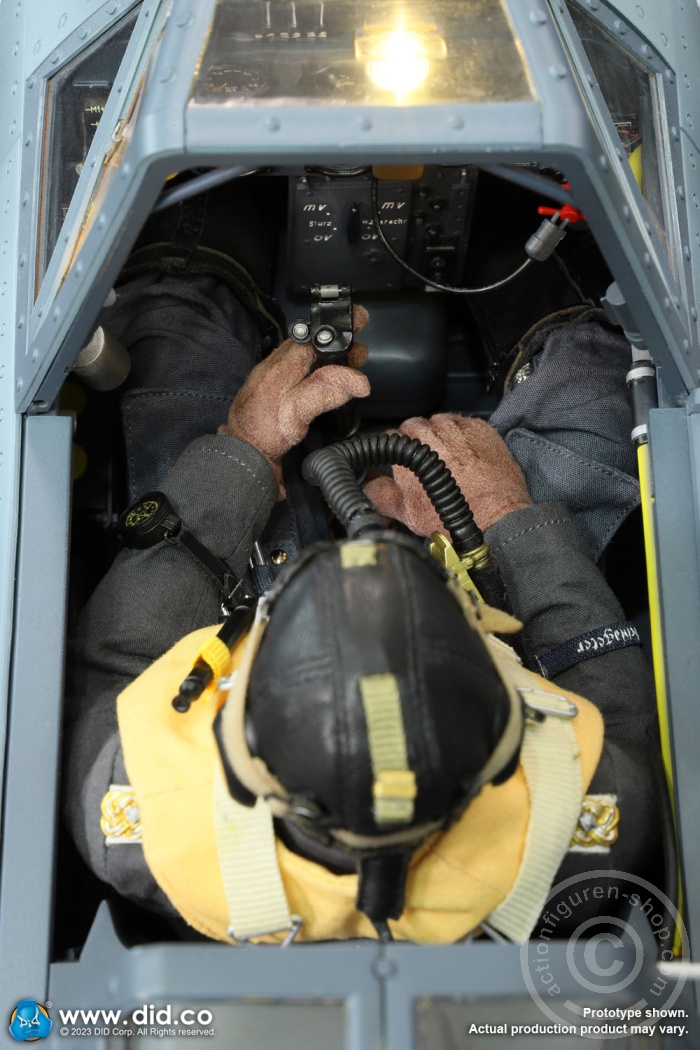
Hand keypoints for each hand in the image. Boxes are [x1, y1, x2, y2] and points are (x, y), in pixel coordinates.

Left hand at [219, 306, 370, 491]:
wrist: (242, 449)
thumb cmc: (266, 433)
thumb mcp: (298, 413)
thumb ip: (326, 392)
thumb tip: (358, 381)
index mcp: (283, 364)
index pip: (315, 337)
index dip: (340, 330)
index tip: (360, 321)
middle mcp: (277, 362)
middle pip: (312, 342)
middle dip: (338, 343)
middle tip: (360, 352)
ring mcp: (274, 372)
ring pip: (306, 353)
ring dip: (330, 355)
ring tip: (353, 361)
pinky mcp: (274, 383)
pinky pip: (299, 365)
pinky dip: (317, 365)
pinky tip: (329, 375)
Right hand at [363, 414, 531, 534]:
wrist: (496, 518)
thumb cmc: (452, 518)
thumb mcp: (404, 513)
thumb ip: (378, 494)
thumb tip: (366, 484)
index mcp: (409, 447)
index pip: (390, 438)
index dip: (394, 453)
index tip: (399, 463)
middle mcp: (432, 430)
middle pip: (415, 427)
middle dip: (417, 444)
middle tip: (425, 468)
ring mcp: (459, 426)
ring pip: (440, 423)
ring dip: (441, 437)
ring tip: (449, 463)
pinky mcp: (481, 428)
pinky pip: (465, 424)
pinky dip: (463, 437)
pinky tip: (467, 458)